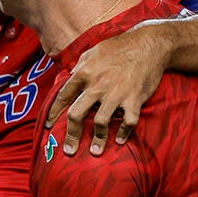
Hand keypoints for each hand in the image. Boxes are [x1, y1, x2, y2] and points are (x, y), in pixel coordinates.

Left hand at [44, 24, 171, 156]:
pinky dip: (125, 133)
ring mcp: (116, 93)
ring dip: (97, 140)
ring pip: (100, 122)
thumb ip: (80, 65)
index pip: (63, 96)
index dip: (53, 113)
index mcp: (84, 73)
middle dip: (70, 135)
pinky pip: (128, 121)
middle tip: (68, 150)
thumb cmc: (119, 47)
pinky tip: (120, 140)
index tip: (48, 126)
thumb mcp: (94, 51)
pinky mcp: (134, 98)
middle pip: (76, 114)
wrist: (149, 44)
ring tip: (95, 151)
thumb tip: (69, 77)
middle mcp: (97, 85)